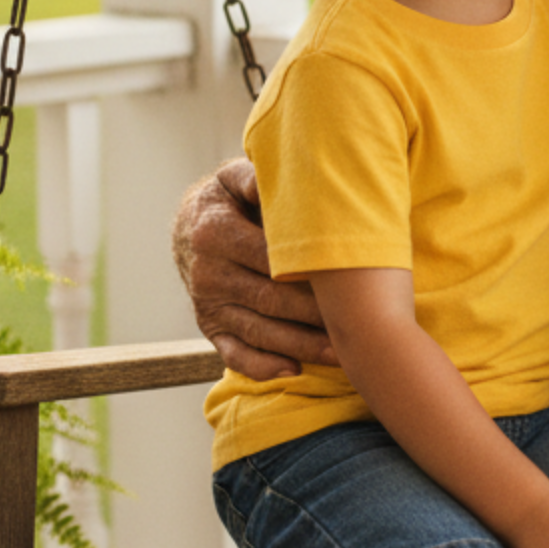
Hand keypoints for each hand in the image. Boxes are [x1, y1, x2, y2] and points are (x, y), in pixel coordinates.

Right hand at [173, 160, 334, 379]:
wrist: (189, 228)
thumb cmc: (229, 199)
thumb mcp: (235, 178)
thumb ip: (257, 177)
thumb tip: (287, 179)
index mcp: (214, 233)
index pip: (269, 256)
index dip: (310, 270)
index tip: (350, 279)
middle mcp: (207, 273)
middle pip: (270, 299)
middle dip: (316, 314)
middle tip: (360, 323)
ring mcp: (207, 305)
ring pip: (260, 331)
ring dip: (302, 346)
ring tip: (344, 353)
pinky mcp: (209, 327)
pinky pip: (234, 354)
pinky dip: (264, 366)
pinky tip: (295, 370)